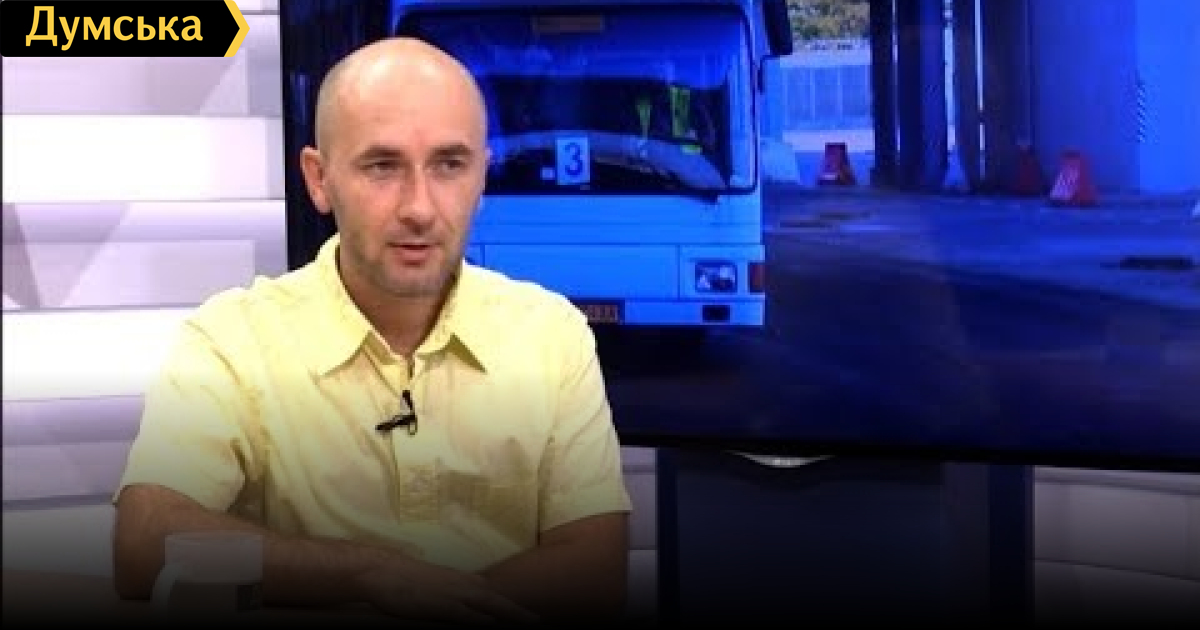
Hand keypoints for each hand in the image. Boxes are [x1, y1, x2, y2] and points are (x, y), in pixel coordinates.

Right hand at [355, 557, 538, 624]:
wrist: (381, 570)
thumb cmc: (402, 579)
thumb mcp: (432, 587)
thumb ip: (449, 594)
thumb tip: (461, 605)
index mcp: (459, 580)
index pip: (492, 593)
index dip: (509, 603)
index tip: (526, 613)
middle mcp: (460, 585)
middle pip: (496, 599)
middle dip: (517, 611)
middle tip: (538, 620)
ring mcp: (451, 594)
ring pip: (488, 604)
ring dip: (509, 613)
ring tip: (529, 621)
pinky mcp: (439, 604)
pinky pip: (464, 613)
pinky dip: (480, 618)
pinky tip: (492, 623)